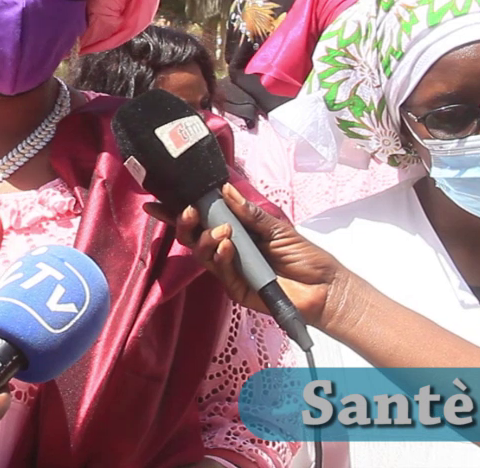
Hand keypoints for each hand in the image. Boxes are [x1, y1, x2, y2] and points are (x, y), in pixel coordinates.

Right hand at [143, 183, 354, 331]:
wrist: (324, 288)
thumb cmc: (304, 257)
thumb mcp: (277, 227)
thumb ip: (250, 212)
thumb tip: (225, 189)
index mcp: (235, 233)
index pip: (201, 221)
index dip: (177, 213)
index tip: (155, 202)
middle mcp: (228, 250)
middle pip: (193, 237)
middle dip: (185, 223)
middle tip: (190, 212)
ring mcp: (230, 270)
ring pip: (202, 253)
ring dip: (207, 238)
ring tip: (225, 232)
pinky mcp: (235, 289)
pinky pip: (220, 271)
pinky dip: (221, 256)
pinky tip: (228, 246)